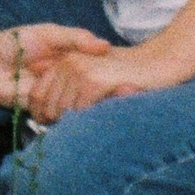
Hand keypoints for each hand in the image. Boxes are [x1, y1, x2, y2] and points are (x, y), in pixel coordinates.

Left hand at [0, 20, 113, 116]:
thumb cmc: (14, 42)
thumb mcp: (48, 33)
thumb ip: (75, 38)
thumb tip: (105, 45)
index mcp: (69, 61)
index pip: (97, 72)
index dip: (113, 79)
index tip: (130, 85)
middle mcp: (64, 80)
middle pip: (90, 94)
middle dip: (104, 97)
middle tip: (124, 97)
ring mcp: (53, 96)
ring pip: (76, 108)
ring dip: (84, 109)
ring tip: (98, 112)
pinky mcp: (40, 111)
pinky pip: (58, 118)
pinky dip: (66, 118)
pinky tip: (76, 117)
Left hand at [19, 40, 188, 121]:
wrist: (157, 63)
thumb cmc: (127, 76)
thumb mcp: (94, 79)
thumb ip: (71, 90)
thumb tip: (46, 114)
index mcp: (65, 61)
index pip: (37, 96)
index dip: (41, 117)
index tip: (51, 130)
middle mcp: (68, 63)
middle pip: (47, 106)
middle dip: (57, 124)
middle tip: (71, 133)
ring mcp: (79, 69)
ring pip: (61, 110)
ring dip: (72, 124)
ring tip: (87, 127)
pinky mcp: (93, 80)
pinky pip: (79, 110)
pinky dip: (86, 120)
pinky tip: (99, 120)